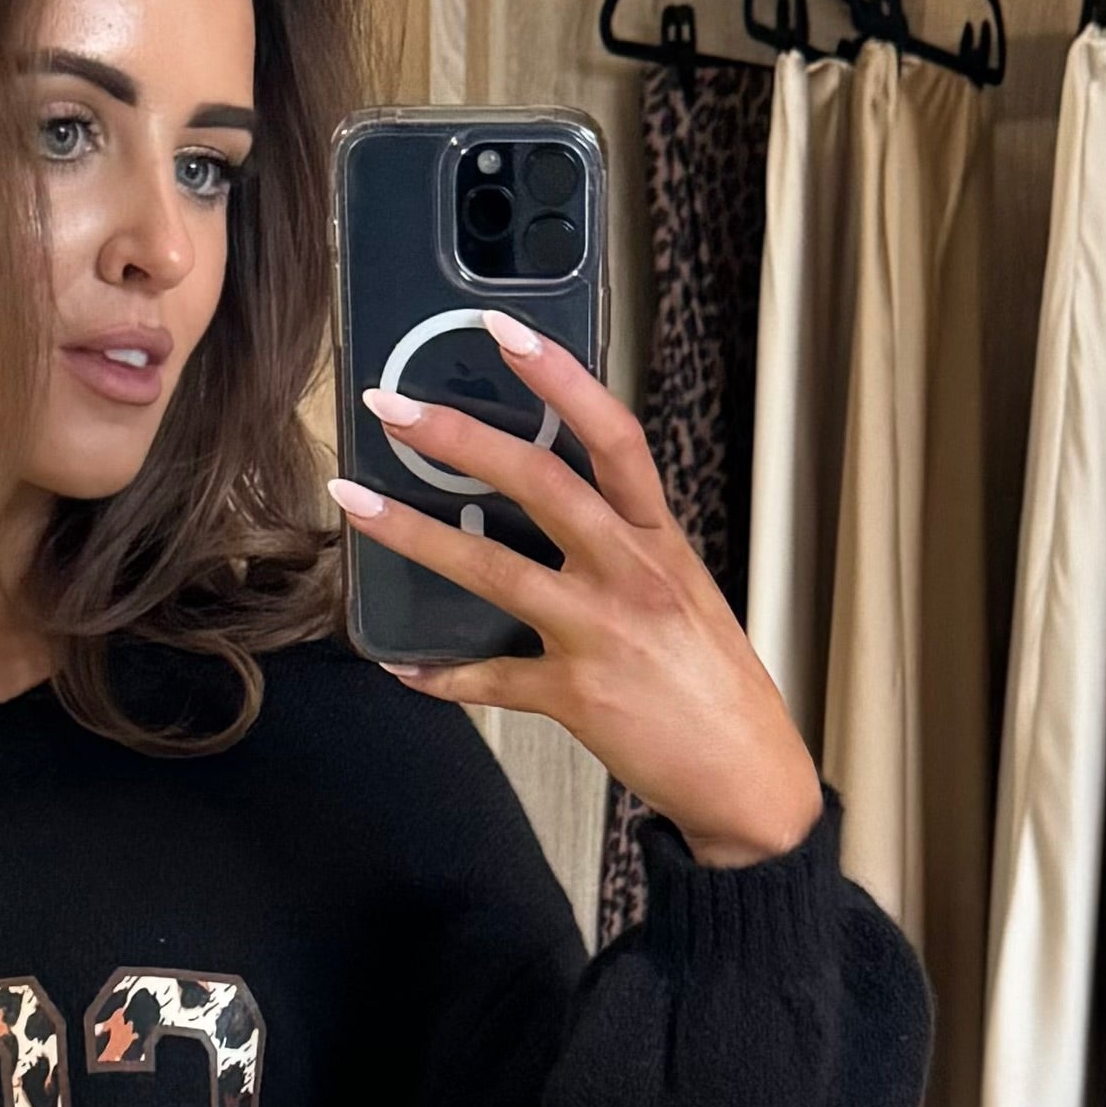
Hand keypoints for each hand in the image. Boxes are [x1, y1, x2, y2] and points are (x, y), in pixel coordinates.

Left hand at [328, 321, 823, 868]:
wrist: (748, 776)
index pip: (613, 435)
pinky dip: (441, 675)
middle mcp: (631, 573)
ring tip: (357, 505)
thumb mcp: (682, 592)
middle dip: (460, 438)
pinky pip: (490, 680)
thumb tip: (554, 510)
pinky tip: (400, 665)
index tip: (502, 330)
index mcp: (659, 538)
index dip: (559, 376)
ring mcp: (601, 633)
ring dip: (416, 537)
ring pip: (494, 572)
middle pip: (540, 483)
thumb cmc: (714, 682)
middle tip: (393, 406)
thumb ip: (624, 548)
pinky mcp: (576, 696)